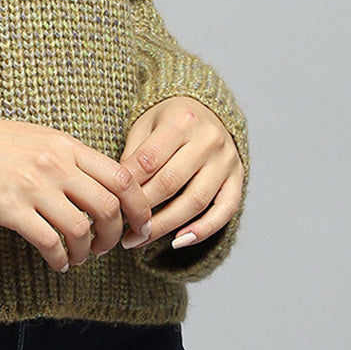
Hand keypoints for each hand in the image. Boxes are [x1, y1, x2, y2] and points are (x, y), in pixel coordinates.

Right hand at [0, 116, 152, 272]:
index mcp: (65, 145)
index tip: (140, 225)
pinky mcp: (11, 210)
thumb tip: (101, 186)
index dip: (139, 206)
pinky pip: (50, 244)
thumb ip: (70, 158)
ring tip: (78, 257)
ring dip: (86, 252)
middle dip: (114, 235)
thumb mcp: (39, 138)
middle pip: (108, 207)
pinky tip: (57, 263)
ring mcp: (33, 187)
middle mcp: (54, 163)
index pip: (121, 176)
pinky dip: (60, 260)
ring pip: (81, 230)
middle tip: (108, 246)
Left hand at [117, 97, 243, 250]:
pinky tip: (178, 241)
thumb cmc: (169, 119)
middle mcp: (208, 138)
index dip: (128, 188)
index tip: (112, 207)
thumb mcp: (145, 124)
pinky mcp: (238, 177)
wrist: (206, 108)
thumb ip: (133, 154)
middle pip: (170, 184)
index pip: (149, 161)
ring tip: (141, 239)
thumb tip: (119, 195)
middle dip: (143, 211)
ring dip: (166, 227)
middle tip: (122, 231)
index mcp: (181, 120)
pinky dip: (203, 230)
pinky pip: (225, 210)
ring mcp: (226, 160)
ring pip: (196, 201)